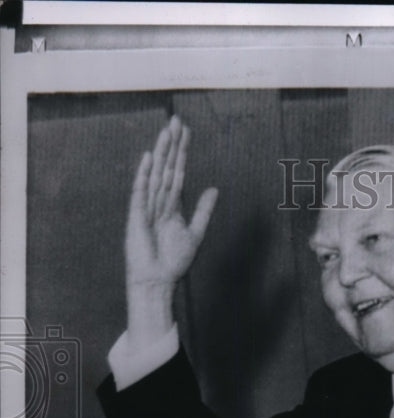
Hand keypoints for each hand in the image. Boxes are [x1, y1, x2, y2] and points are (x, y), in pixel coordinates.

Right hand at [125, 115, 217, 346]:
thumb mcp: (195, 233)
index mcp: (171, 204)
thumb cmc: (173, 261)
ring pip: (156, 175)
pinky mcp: (137, 217)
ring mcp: (147, 207)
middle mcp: (158, 202)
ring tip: (166, 132)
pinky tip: (149, 159)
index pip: (178, 171)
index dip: (182, 151)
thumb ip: (203, 210)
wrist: (158, 281)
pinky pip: (141, 193)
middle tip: (176, 120)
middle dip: (172, 145)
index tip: (185, 130)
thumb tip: (215, 188)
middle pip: (167, 167)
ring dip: (161, 154)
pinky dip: (144, 176)